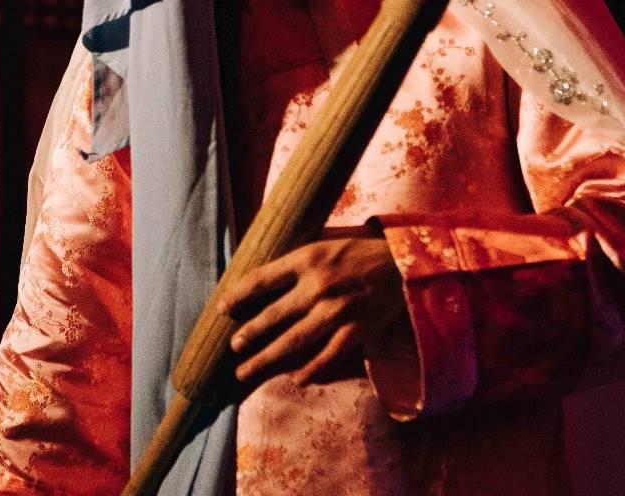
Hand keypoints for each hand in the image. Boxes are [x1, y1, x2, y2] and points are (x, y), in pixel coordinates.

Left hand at [216, 236, 404, 385]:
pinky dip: (312, 368)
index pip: (262, 279)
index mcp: (306, 259)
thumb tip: (257, 280)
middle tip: (232, 347)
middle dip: (249, 334)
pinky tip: (297, 379)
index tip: (223, 308)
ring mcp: (338, 310)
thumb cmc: (356, 252)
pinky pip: (330, 354)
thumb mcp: (320, 245)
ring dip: (267, 358)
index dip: (238, 295)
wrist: (402, 262)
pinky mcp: (358, 329)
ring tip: (245, 371)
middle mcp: (318, 285)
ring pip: (295, 340)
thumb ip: (293, 263)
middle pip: (274, 315)